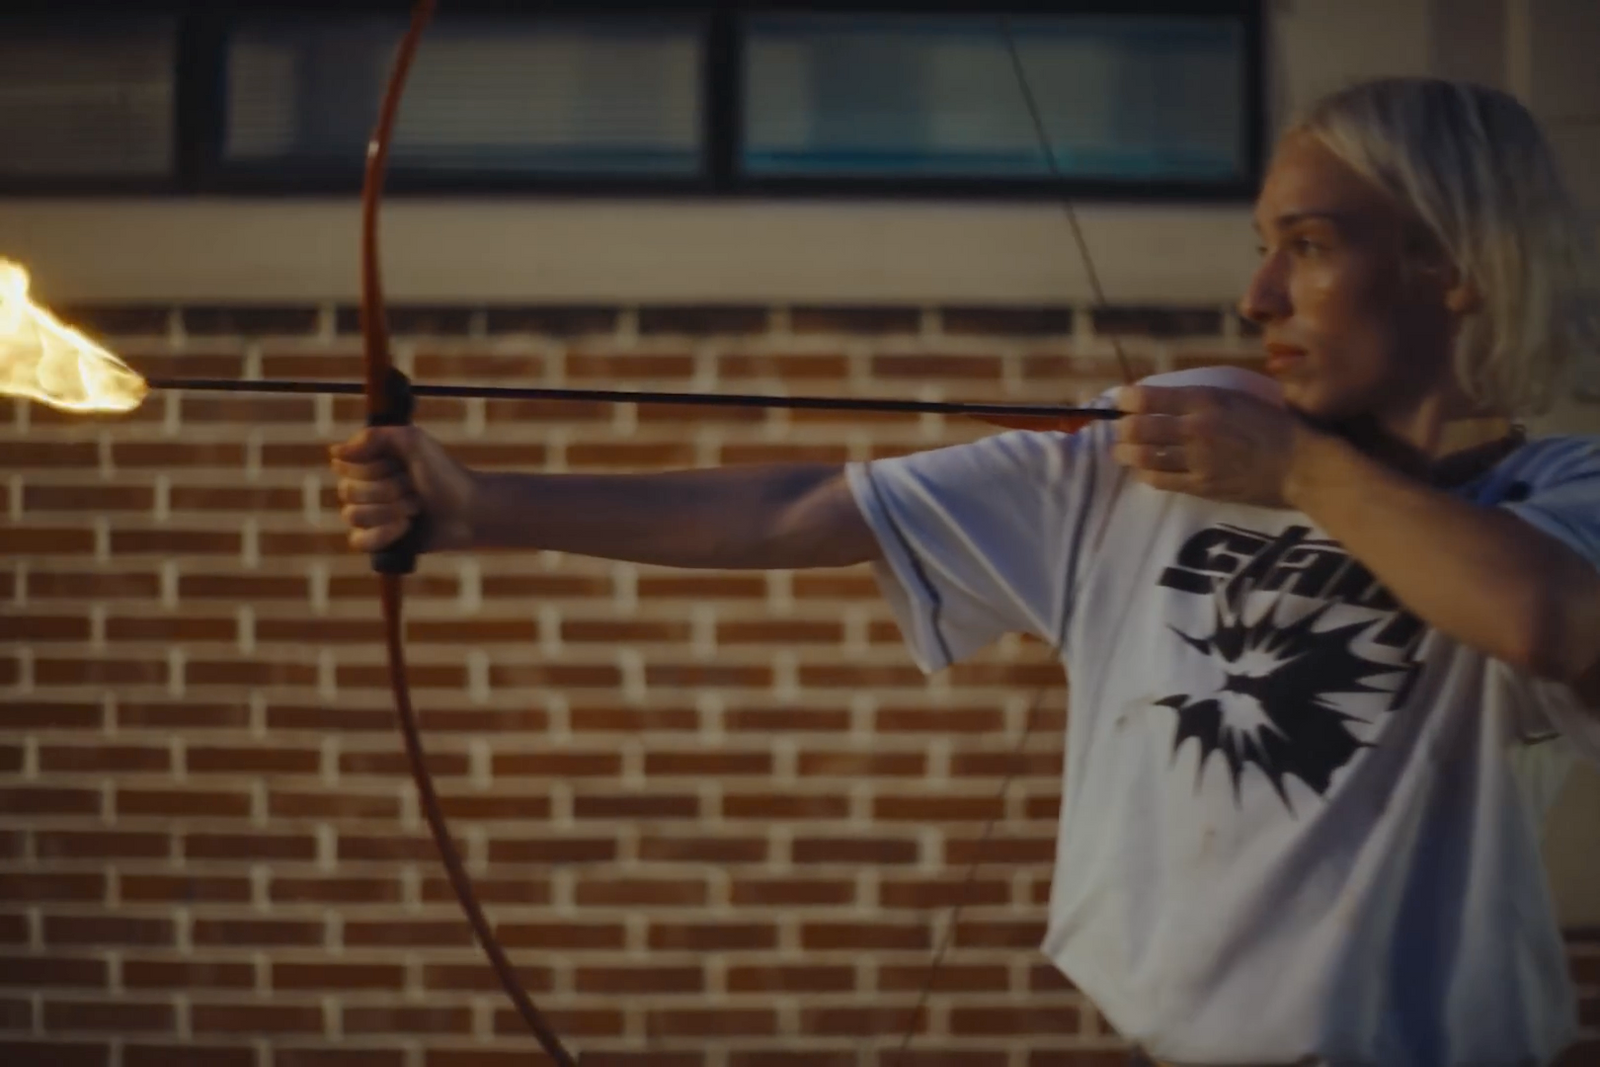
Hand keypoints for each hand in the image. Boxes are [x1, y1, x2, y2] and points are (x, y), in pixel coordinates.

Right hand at [329, 426, 477, 553]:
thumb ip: (375, 437)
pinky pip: (359, 541)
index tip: (401, 464)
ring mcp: (368, 515)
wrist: (468, 510)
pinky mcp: (377, 541)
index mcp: (367, 462)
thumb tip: (335, 452)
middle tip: (415, 487)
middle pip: (348, 492)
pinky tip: (406, 528)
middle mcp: (362, 487)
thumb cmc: (443, 474)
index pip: (343, 466)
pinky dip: (386, 534)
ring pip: (354, 516)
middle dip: (389, 490)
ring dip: (393, 510)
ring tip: (416, 507)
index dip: (374, 468)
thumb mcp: (414, 442)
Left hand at [1111, 384, 1314, 507]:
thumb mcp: (1238, 397)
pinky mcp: (1202, 486)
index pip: (1150, 397)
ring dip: (1126, 453)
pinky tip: (1144, 470)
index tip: (1120, 400)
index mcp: (1207, 400)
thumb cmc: (1276, 425)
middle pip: (1138, 428)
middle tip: (1118, 428)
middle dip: (1121, 428)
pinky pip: (1161, 481)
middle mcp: (1197, 428)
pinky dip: (1146, 474)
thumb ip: (1203, 398)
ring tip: (1122, 450)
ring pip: (1144, 456)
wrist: (1303, 465)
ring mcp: (1197, 460)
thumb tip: (1167, 398)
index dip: (1126, 399)